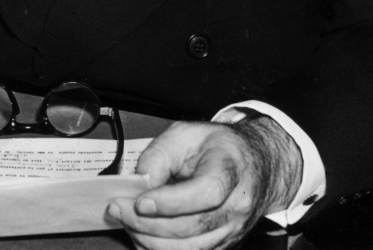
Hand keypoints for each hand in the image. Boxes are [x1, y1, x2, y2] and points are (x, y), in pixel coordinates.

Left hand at [107, 117, 302, 249]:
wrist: (255, 165)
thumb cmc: (219, 147)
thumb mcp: (187, 133)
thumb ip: (160, 153)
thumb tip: (140, 181)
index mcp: (231, 171)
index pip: (206, 194)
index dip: (171, 202)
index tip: (141, 200)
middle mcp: (236, 207)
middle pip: (190, 228)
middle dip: (146, 222)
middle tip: (117, 208)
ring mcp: (231, 231)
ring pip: (186, 249)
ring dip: (148, 238)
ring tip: (125, 219)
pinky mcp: (221, 246)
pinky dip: (158, 248)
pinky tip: (141, 232)